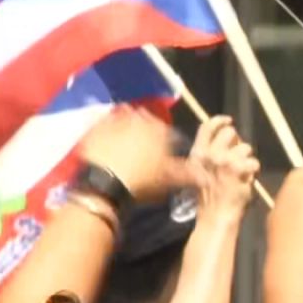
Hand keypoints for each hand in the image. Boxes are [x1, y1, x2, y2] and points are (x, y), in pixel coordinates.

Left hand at [78, 107, 195, 203]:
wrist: (105, 183)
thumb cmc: (143, 181)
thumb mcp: (170, 180)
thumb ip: (189, 174)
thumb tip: (206, 175)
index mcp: (161, 129)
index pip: (169, 133)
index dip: (166, 145)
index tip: (162, 157)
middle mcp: (140, 119)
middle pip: (146, 124)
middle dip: (146, 134)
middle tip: (143, 152)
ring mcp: (116, 121)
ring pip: (125, 120)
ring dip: (126, 129)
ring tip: (124, 147)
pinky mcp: (96, 127)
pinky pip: (103, 124)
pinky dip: (105, 130)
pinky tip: (105, 142)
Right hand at [189, 115, 259, 218]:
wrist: (215, 217)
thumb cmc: (211, 199)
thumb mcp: (200, 172)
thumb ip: (209, 155)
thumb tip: (227, 141)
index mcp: (197, 154)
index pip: (206, 127)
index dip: (220, 120)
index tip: (228, 121)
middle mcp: (209, 154)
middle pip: (230, 132)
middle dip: (238, 142)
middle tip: (239, 157)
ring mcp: (223, 160)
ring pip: (245, 147)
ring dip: (247, 159)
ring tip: (242, 174)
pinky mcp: (237, 169)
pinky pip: (253, 162)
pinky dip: (254, 172)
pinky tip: (246, 181)